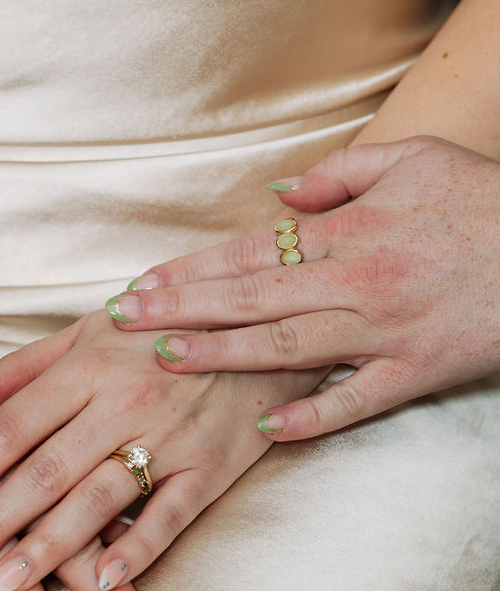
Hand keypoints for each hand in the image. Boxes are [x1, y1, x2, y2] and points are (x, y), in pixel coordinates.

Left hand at [0, 312, 321, 590]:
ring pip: (96, 498)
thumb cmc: (166, 330)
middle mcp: (121, 402)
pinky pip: (169, 513)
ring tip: (3, 584)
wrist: (264, 325)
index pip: (10, 428)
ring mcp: (168, 436)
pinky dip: (138, 549)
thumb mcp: (92, 332)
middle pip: (42, 471)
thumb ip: (25, 369)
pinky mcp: (211, 466)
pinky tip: (103, 580)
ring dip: (47, 546)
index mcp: (85, 367)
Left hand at [103, 135, 499, 438]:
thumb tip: (279, 198)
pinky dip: (312, 418)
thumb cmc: (482, 198)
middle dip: (182, 310)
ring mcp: (386, 331)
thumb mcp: (412, 160)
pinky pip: (357, 400)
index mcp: (350, 231)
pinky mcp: (419, 371)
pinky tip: (267, 431)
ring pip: (287, 348)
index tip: (141, 283)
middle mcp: (357, 282)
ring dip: (223, 355)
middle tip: (126, 322)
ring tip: (168, 360)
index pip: (250, 251)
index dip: (190, 269)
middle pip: (252, 298)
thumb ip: (339, 175)